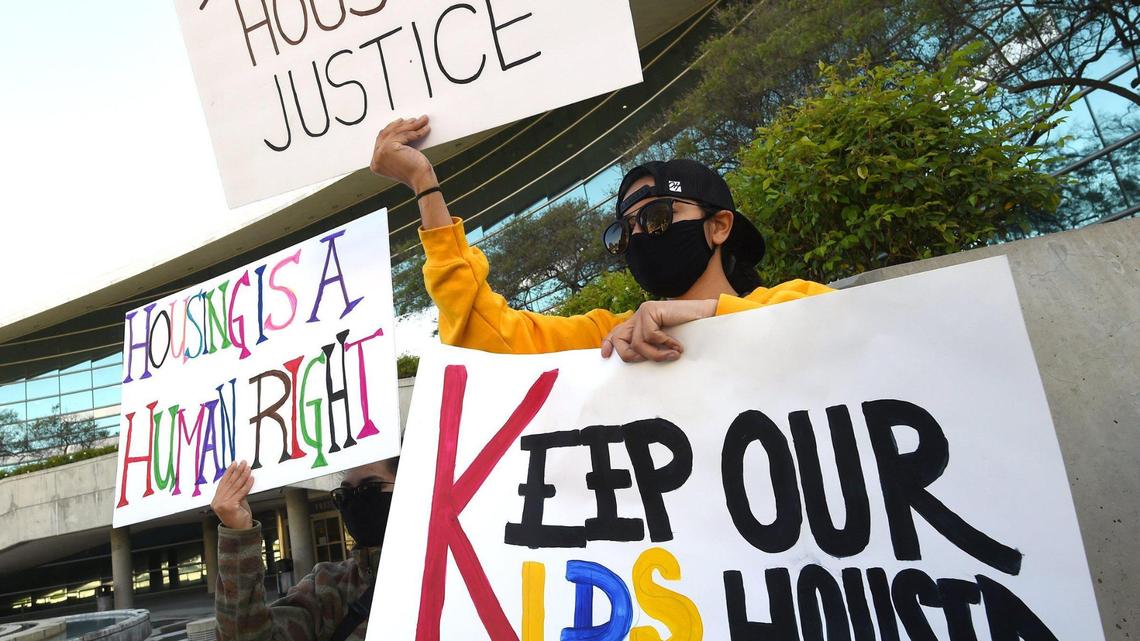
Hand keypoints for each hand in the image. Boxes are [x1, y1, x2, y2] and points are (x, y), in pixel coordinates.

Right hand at [212, 461, 254, 529]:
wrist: (241, 530)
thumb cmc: (239, 516)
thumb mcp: (236, 501)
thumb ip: (236, 491)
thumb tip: (241, 476)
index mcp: (215, 501)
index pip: (223, 483)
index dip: (229, 472)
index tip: (235, 464)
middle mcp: (217, 502)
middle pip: (229, 483)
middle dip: (238, 471)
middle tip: (243, 463)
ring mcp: (222, 504)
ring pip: (235, 486)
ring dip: (243, 475)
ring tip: (248, 468)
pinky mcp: (230, 506)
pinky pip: (241, 492)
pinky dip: (247, 484)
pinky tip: (251, 478)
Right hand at [369, 115, 436, 191]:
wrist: (422, 181)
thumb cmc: (415, 172)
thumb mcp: (401, 157)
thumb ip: (396, 147)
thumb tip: (400, 128)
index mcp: (376, 163)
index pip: (382, 139)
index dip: (392, 129)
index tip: (402, 122)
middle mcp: (375, 159)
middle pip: (388, 134)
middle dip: (402, 125)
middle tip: (413, 120)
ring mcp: (380, 154)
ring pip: (397, 133)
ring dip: (412, 125)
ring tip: (422, 121)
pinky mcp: (389, 149)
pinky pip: (404, 135)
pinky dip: (416, 131)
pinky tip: (424, 128)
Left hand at [601, 299, 717, 361]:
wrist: (706, 318)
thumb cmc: (688, 334)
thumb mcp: (664, 345)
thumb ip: (649, 348)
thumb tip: (637, 360)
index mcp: (638, 324)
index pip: (617, 333)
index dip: (609, 344)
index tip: (606, 356)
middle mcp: (638, 316)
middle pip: (620, 339)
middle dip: (632, 355)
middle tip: (650, 360)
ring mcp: (644, 312)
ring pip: (638, 342)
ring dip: (656, 354)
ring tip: (673, 354)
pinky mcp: (651, 310)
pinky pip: (650, 335)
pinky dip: (665, 344)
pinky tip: (677, 346)